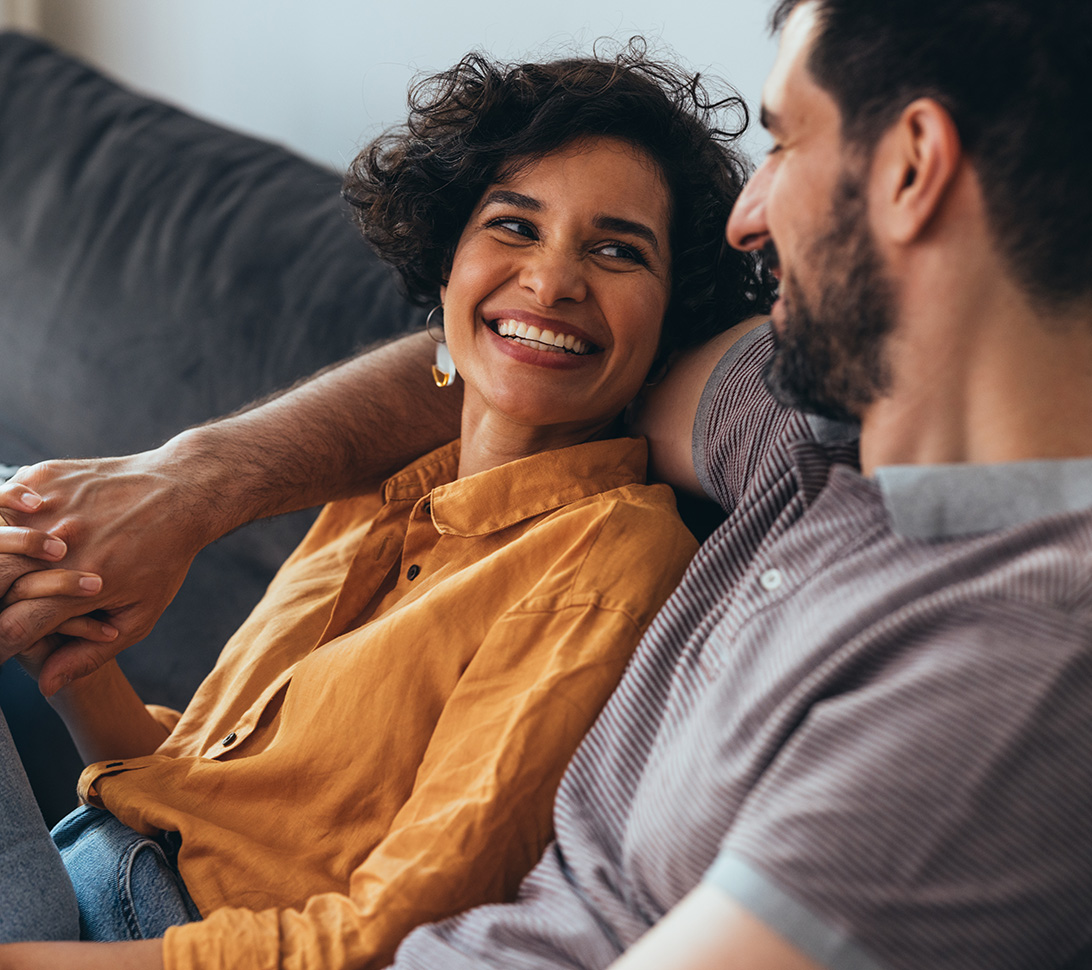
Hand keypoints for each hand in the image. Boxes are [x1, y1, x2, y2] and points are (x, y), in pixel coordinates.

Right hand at [0, 448, 217, 694]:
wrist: (181, 492)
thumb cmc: (164, 558)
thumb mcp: (140, 614)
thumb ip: (90, 653)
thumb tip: (45, 686)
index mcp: (85, 583)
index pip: (15, 627)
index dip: (2, 643)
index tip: (5, 646)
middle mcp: (63, 544)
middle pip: (1, 581)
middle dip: (1, 597)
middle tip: (18, 600)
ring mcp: (52, 505)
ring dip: (4, 551)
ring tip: (30, 559)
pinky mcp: (47, 476)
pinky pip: (10, 498)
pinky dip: (10, 514)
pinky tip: (27, 520)